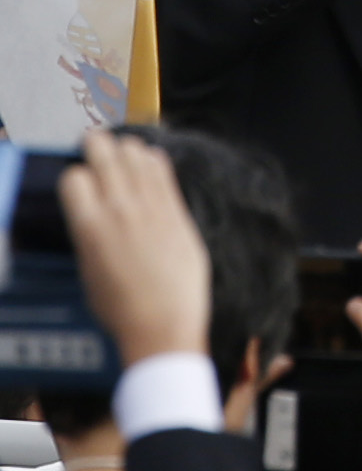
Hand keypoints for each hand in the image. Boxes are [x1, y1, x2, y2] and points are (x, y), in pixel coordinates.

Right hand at [59, 131, 209, 364]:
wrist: (163, 325)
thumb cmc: (122, 308)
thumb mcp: (87, 269)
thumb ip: (88, 235)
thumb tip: (89, 214)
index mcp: (88, 226)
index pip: (73, 177)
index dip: (75, 176)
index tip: (80, 179)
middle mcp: (118, 211)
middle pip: (104, 154)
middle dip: (97, 145)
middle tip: (96, 145)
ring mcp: (151, 209)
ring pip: (136, 156)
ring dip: (126, 148)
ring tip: (123, 150)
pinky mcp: (179, 215)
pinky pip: (164, 173)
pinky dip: (154, 160)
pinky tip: (150, 159)